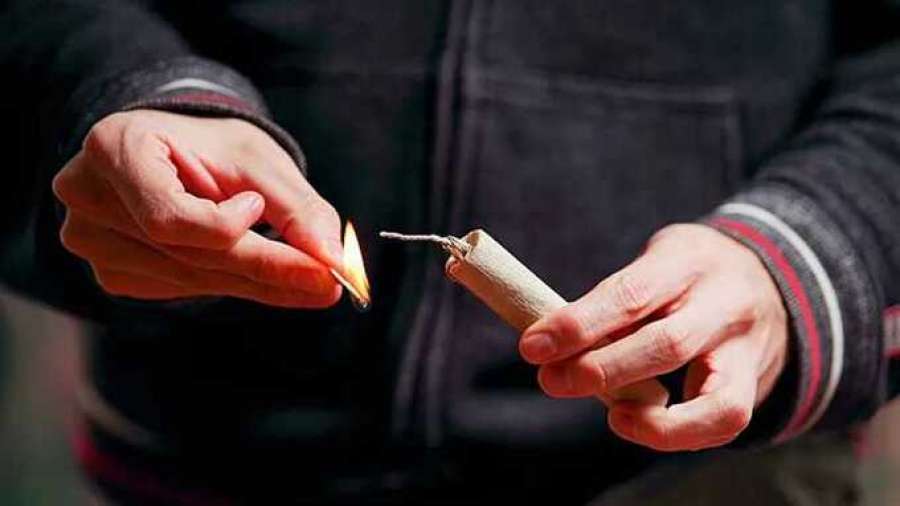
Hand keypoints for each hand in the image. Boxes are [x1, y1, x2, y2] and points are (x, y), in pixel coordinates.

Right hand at [53, 110, 342, 307]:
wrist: (180, 151)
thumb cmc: (214, 147)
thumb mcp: (259, 161)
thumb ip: (297, 208)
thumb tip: (332, 258)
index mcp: (114, 148)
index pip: (169, 217)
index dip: (225, 228)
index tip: (264, 212)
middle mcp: (88, 196)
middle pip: (185, 254)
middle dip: (265, 269)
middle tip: (327, 282)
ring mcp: (92, 239)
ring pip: (188, 279)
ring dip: (253, 282)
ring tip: (306, 278)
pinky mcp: (112, 270)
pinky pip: (180, 289)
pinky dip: (229, 284)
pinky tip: (257, 271)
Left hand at [519, 224, 787, 450]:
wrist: (767, 278)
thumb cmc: (686, 272)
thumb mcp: (653, 261)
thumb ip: (614, 300)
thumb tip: (554, 342)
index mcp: (688, 261)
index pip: (631, 294)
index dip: (579, 324)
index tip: (533, 346)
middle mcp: (725, 304)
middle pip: (668, 344)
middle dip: (602, 370)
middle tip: (551, 380)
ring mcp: (747, 349)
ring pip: (714, 399)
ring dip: (653, 419)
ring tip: (612, 418)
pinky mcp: (753, 384)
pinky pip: (723, 422)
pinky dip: (676, 434)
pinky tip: (633, 424)